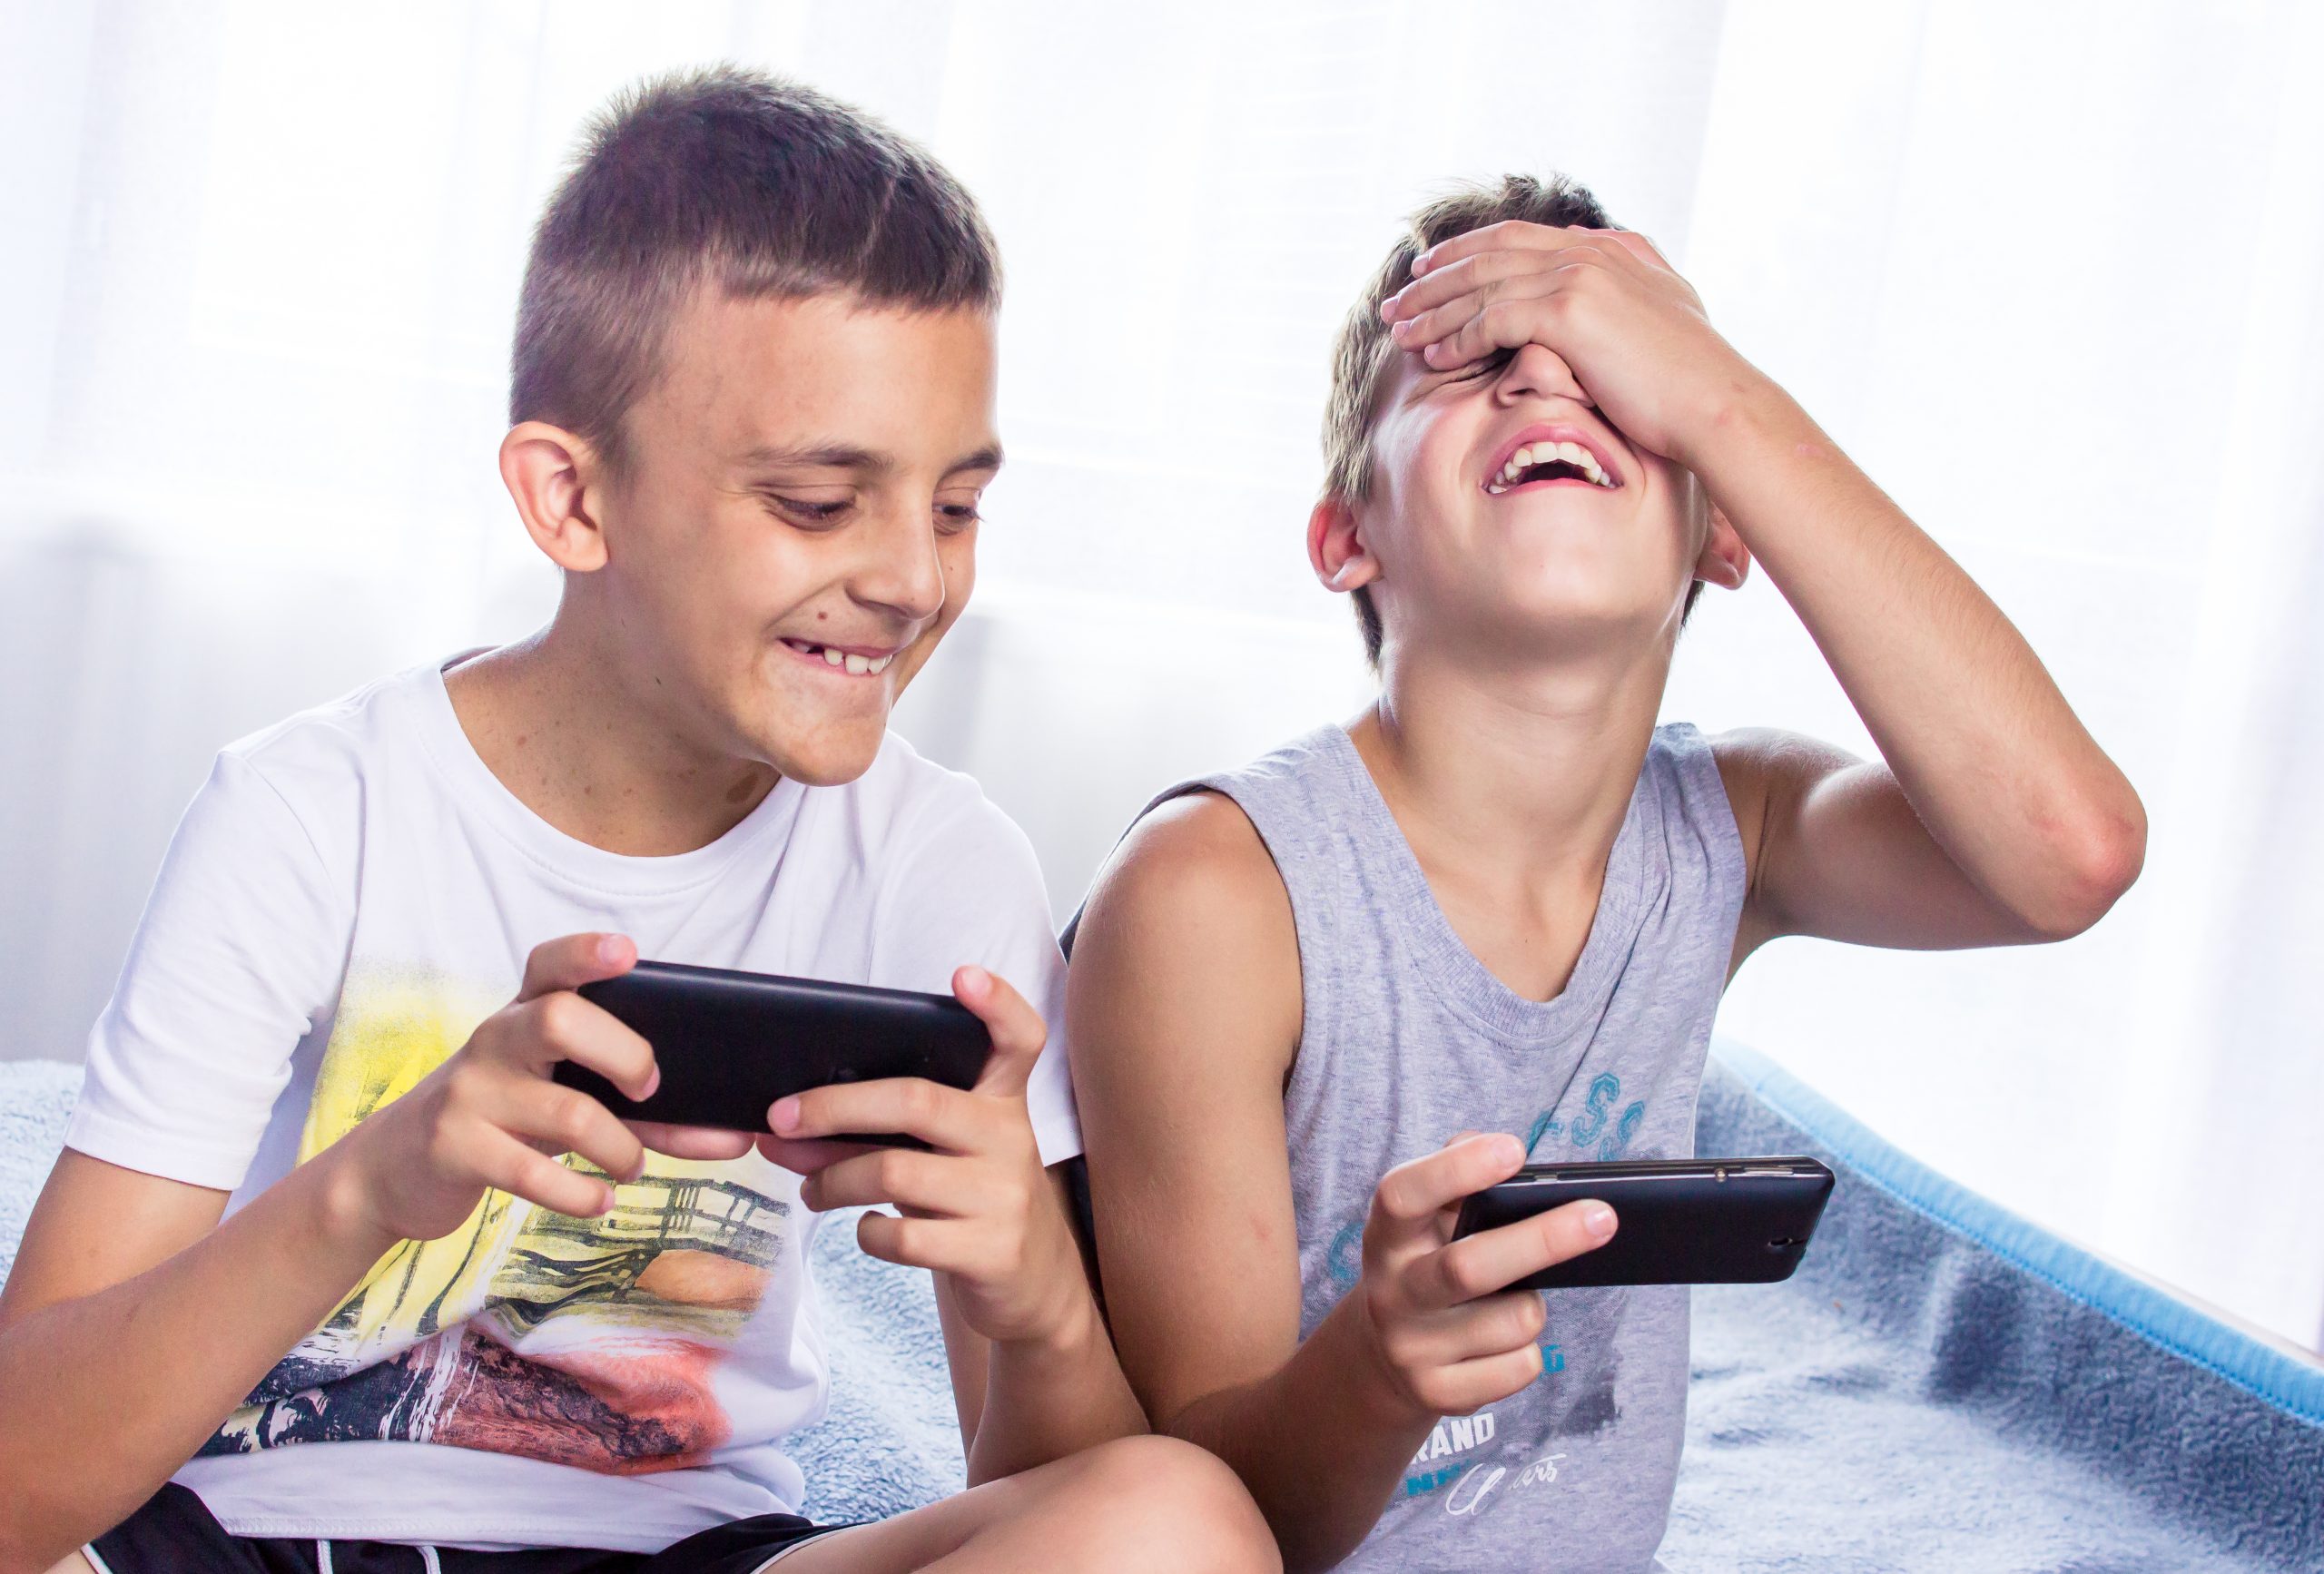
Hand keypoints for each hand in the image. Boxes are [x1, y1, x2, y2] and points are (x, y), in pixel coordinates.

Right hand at [322, 933, 753, 1247]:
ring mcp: (470, 1092)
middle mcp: (496, 1039)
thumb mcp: (562, 1096)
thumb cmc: (506, 1119)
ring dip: (620, 1148)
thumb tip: (734, 1135)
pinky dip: (580, 1194)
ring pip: (565, 1110)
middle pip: (561, 1018)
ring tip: (630, 1168)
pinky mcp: (454, 1147)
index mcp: (525, 1012)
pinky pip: (530, 1171)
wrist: (398, 1168)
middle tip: (649, 1091)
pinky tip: (599, 1202)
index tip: (628, 953)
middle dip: (625, 1054)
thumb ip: (639, 1106)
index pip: (552, 964)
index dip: (588, 953)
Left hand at [760, 966, 1086, 1349]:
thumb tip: (786, 1126)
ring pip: (892, 1171)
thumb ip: (886, 1129)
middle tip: (778, 1120)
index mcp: (1003, 1100)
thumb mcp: (951, 1151)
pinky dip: (865, 1232)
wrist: (1033, 1284)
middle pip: (915, 1100)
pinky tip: (867, 1228)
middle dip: (832, 1107)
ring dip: (830, 1181)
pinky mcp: (992, 1251)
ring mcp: (1005, 1195)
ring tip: (811, 1190)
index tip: (962, 976)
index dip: (996, 1003)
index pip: (1018, 1038)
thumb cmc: (969, 1199)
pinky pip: (901, 1236)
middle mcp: (1011, 1138)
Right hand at [1350, 1132, 1616, 1419]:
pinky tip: (1503, 1342)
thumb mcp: (1428, 1219)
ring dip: (1534, 1305)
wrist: (1385, 1356)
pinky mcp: (1438, 1393)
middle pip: (1469, 1268)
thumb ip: (1458, 1178)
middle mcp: (1390, 1292)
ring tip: (1515, 1298)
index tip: (1515, 1149)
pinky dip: (1528, 1350)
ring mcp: (1411, 1348)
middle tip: (1603, 1217)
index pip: (1404, 1194)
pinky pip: (1521, 1367)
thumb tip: (1509, 1161)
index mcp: (1388, 1235)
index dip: (1456, 1170)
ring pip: (1513, 1321)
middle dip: (1543, 1240)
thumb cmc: (1430, 1262)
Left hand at [1379, 222, 1763, 464]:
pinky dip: (1457, 337)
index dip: (1469, 252)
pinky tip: (1432, 356)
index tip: (1431, 270)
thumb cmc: (1693, 381)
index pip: (1520, 238)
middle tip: (1398, 301)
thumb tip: (1616, 275)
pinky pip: (1492, 319)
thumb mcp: (1667, 317)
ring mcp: (1580, 276)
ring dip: (1435, 309)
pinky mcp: (1570, 310)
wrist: (1716, 403)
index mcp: (1610, 249)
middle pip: (1491, 253)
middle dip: (1437, 277)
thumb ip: (1634, 287)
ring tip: (1399, 330)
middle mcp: (1590, 251)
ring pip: (1483, 284)